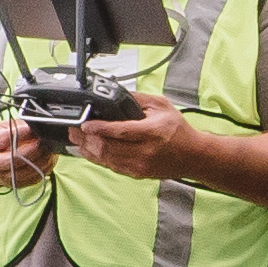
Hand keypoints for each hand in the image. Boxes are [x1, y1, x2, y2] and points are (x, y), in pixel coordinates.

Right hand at [0, 111, 43, 188]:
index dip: (22, 132)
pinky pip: (33, 179)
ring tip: (49, 149)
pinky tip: (48, 160)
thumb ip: (16, 127)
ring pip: (27, 171)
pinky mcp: (14, 184)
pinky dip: (44, 169)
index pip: (6, 138)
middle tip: (44, 140)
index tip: (34, 128)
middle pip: (17, 158)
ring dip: (42, 160)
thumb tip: (36, 126)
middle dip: (34, 148)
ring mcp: (3, 176)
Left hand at [62, 91, 184, 176]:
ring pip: (106, 159)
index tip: (85, 123)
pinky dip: (97, 158)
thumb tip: (114, 93)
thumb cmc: (178, 130)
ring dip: (88, 149)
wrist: (193, 156)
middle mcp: (145, 151)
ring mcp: (140, 165)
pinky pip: (111, 167)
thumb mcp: (161, 106)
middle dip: (86, 138)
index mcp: (152, 132)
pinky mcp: (136, 173)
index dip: (100, 128)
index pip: (121, 132)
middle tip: (74, 129)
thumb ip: (137, 99)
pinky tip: (87, 150)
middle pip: (108, 147)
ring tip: (76, 138)